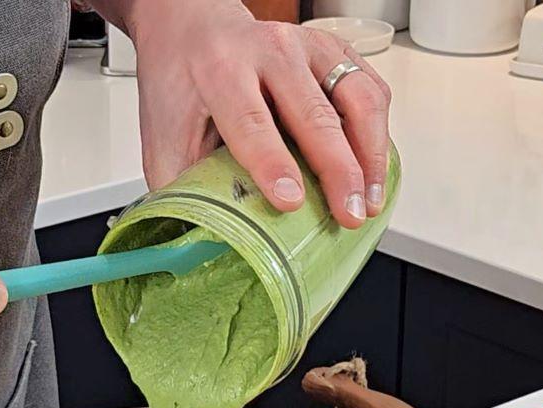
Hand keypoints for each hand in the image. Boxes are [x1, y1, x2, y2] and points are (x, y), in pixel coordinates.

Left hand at [114, 0, 391, 227]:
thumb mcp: (163, 136)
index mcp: (221, 70)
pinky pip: (371, 91)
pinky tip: (375, 170)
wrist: (193, 29)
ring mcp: (309, 47)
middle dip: (339, 170)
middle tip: (349, 215)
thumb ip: (180, 186)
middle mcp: (269, 50)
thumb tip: (199, 242)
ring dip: (371, 155)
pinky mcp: (335, 50)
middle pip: (314, 113)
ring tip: (371, 201)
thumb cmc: (182, 85)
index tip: (291, 202)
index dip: (273, 164)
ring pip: (357, 98)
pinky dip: (380, 135)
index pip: (251, 121)